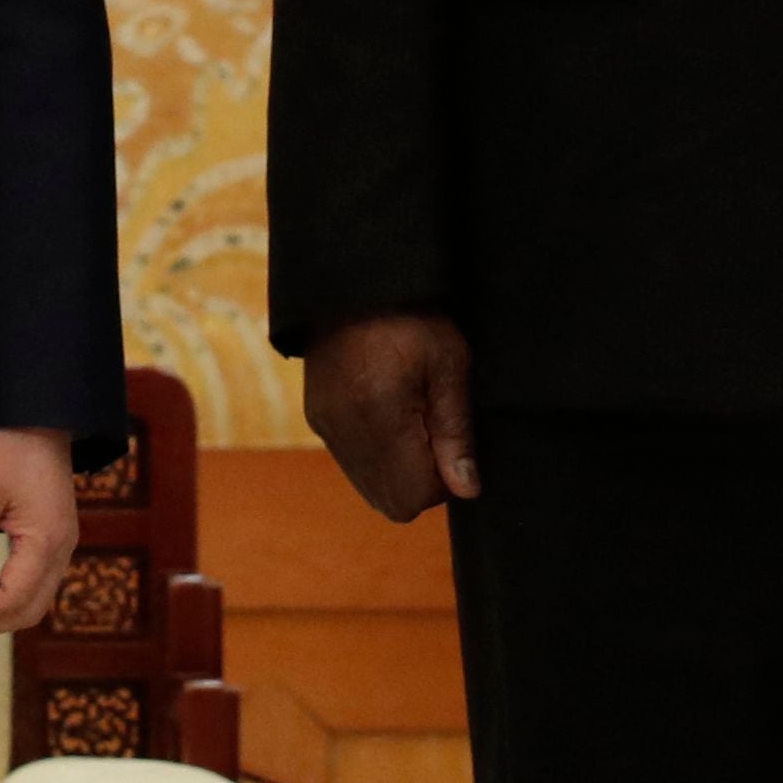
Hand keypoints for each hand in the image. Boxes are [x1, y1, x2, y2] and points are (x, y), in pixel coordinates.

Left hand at [0, 427, 78, 633]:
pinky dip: (10, 596)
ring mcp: (63, 545)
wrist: (37, 415)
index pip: (13, 599)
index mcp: (45, 541)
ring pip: (35, 601)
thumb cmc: (6, 446)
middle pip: (29, 610)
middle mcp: (62, 550)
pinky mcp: (56, 537)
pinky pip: (37, 583)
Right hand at [300, 312, 479, 522]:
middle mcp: (343, 429)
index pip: (414, 497)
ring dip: (400, 470)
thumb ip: (457, 431)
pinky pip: (353, 464)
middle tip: (434, 431)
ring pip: (371, 488)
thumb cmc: (412, 316)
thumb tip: (466, 489)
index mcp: (378, 415)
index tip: (451, 439)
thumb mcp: (450, 364)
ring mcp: (324, 426)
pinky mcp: (316, 418)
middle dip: (422, 482)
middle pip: (391, 503)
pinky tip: (390, 414)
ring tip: (413, 419)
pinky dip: (378, 456)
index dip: (443, 480)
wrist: (355, 279)